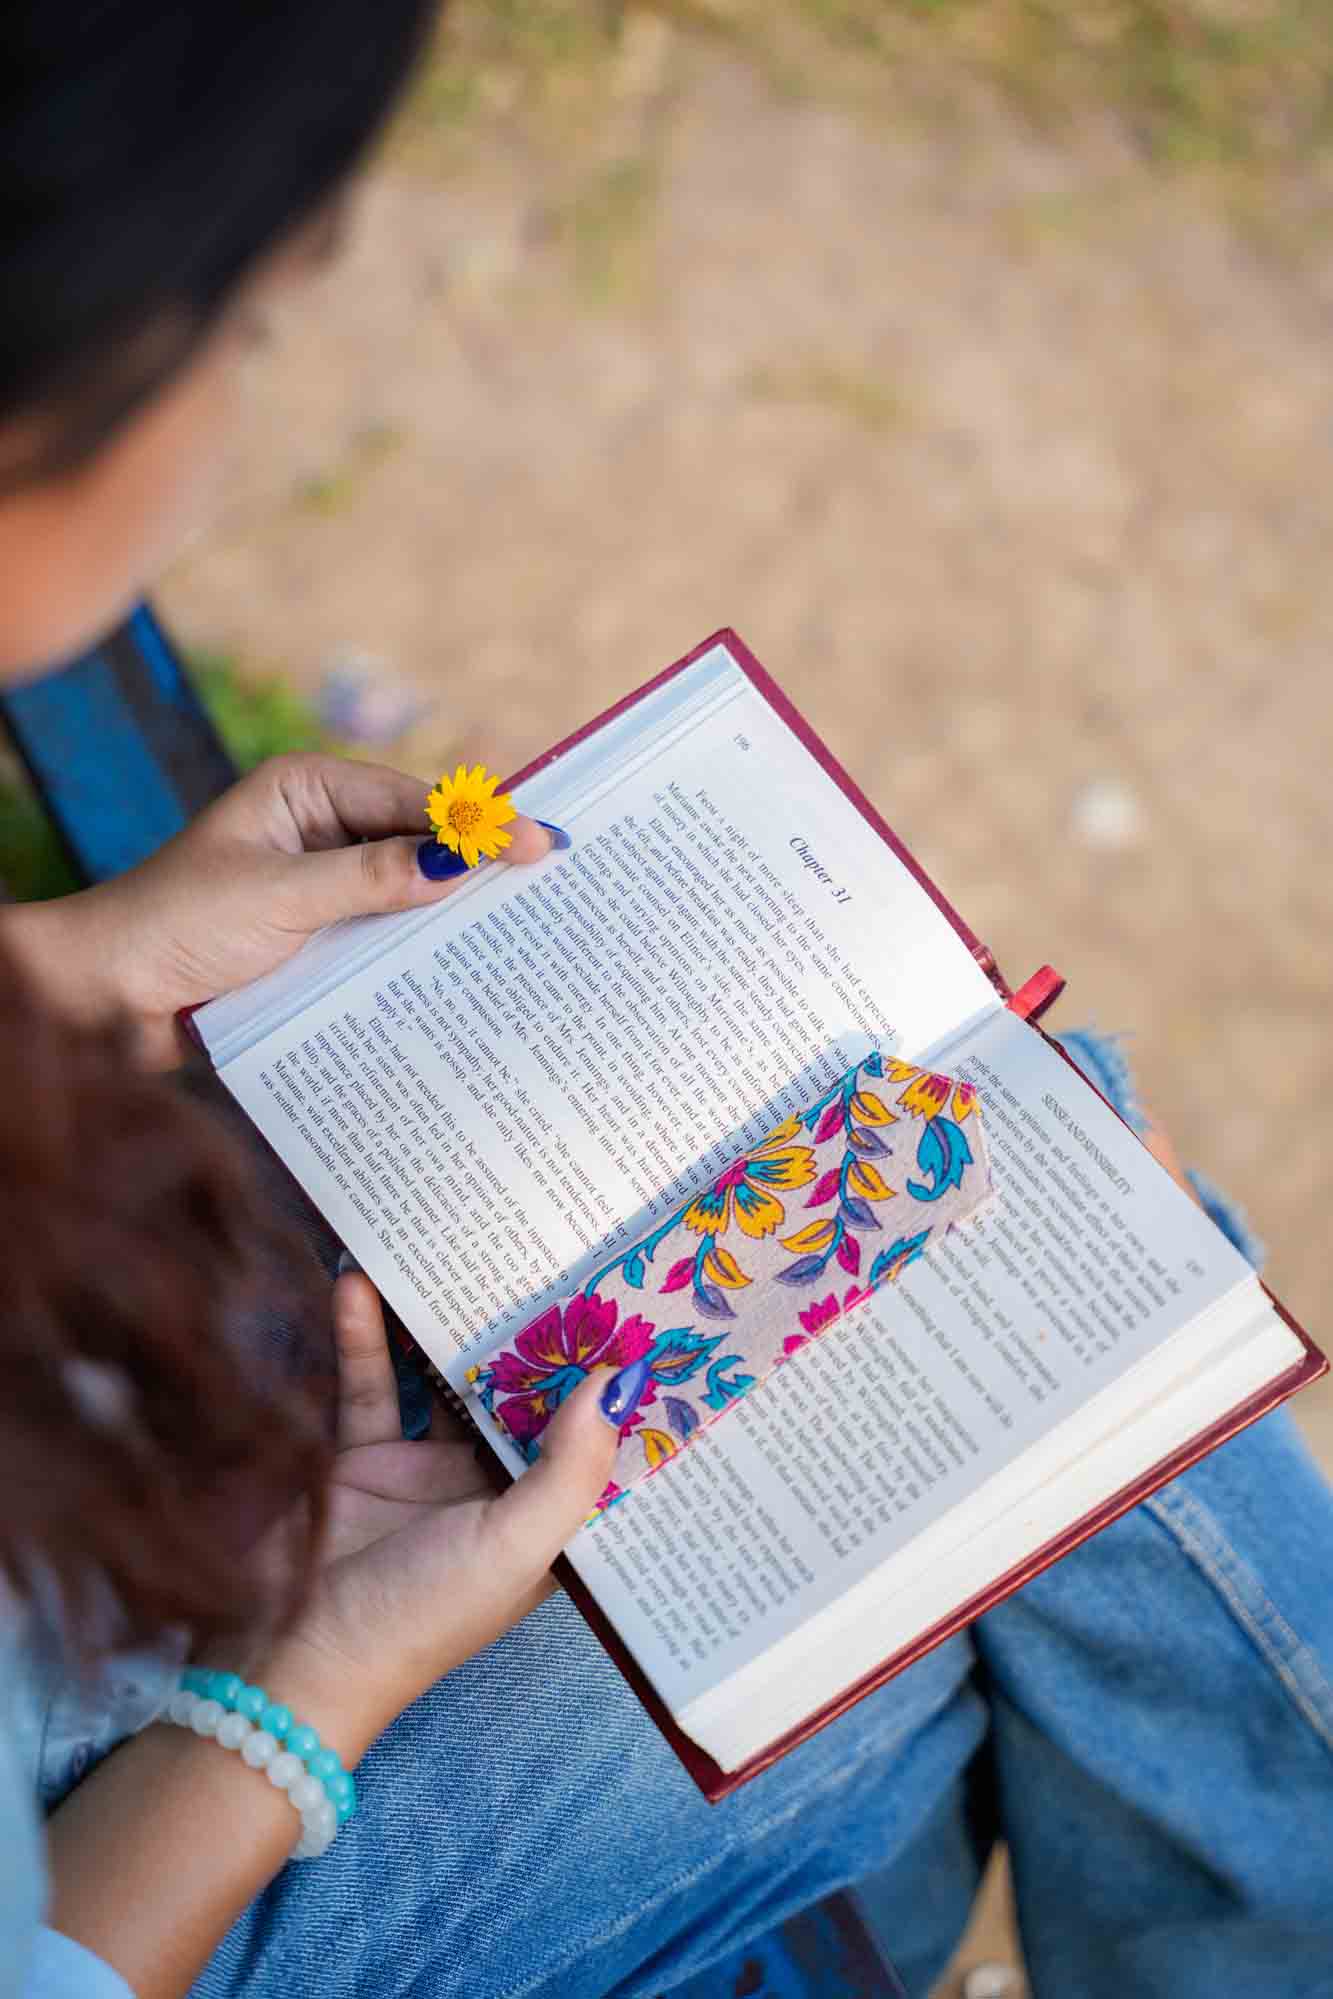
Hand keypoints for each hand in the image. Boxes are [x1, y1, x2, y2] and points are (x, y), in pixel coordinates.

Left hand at [2, 752, 556, 1064]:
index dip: (477, 825)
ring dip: (454, 914)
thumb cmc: (174, 926)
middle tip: (554, 880)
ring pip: (408, 896)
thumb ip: (371, 879)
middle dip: (479, 863)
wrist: (105, 999)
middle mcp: (319, 830)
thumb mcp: (279, 897)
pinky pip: (385, 940)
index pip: (409, 800)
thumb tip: (458, 862)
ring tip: (529, 929)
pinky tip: (467, 969)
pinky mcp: (319, 940)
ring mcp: (322, 887)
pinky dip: (421, 952)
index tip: (538, 845)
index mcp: (304, 789)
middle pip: (419, 843)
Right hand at [262, 1273, 619, 1755]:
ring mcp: (423, 1469)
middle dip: (533, 1331)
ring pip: (446, 1376)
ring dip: (449, 1321)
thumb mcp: (512, 1549)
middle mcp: (491, 1490)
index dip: (612, 1380)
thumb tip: (619, 1378)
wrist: (284, 1662)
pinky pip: (370, 1381)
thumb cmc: (414, 1620)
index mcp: (543, 1522)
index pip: (591, 1437)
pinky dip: (366, 1332)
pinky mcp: (360, 1456)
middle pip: (522, 1394)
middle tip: (552, 1247)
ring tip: (462, 1250)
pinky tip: (361, 1279)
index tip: (634, 1304)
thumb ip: (568, 1467)